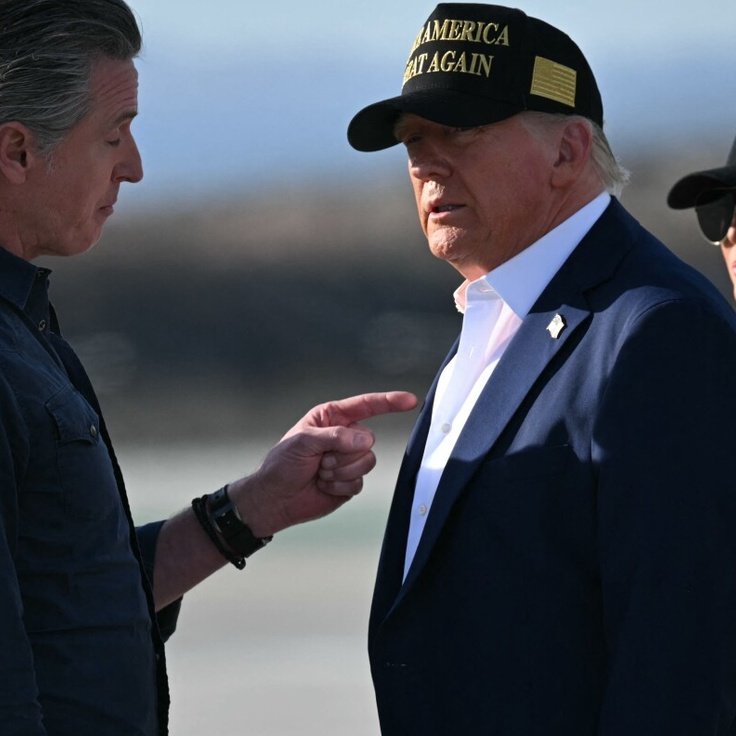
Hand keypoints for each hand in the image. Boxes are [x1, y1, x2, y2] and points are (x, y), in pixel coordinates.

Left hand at [229, 391, 416, 536]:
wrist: (276, 498)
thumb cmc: (282, 464)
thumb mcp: (303, 441)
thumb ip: (335, 436)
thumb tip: (366, 440)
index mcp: (332, 418)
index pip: (366, 406)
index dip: (389, 402)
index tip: (410, 400)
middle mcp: (344, 436)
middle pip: (368, 440)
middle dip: (342, 454)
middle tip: (320, 461)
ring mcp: (348, 460)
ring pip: (367, 462)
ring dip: (340, 471)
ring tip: (320, 473)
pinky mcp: (349, 481)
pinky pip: (358, 482)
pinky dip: (338, 486)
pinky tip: (323, 486)